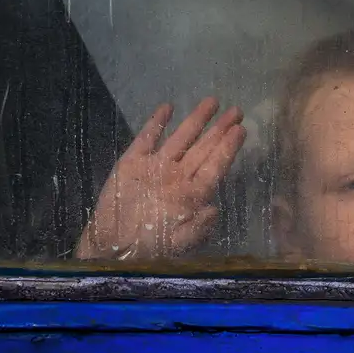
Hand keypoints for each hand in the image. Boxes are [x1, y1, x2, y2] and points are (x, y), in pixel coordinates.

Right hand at [76, 97, 244, 259]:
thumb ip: (199, 228)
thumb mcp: (179, 246)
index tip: (241, 130)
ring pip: (180, 139)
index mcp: (192, 196)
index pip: (215, 167)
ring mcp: (156, 168)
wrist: (112, 249)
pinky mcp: (132, 163)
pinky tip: (168, 108)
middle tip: (237, 110)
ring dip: (196, 120)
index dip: (228, 148)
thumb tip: (216, 209)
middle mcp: (177, 177)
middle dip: (220, 130)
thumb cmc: (149, 250)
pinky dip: (156, 123)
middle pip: (204, 149)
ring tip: (212, 102)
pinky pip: (147, 138)